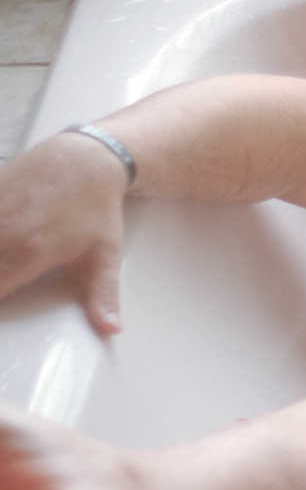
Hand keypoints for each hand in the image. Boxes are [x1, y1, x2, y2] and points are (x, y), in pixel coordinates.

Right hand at [0, 132, 129, 335]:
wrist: (84, 159)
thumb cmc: (96, 209)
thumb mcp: (105, 255)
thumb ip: (102, 295)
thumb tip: (111, 330)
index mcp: (28, 254)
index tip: (0, 314)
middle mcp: (1, 234)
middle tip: (6, 278)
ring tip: (3, 262)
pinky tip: (0, 234)